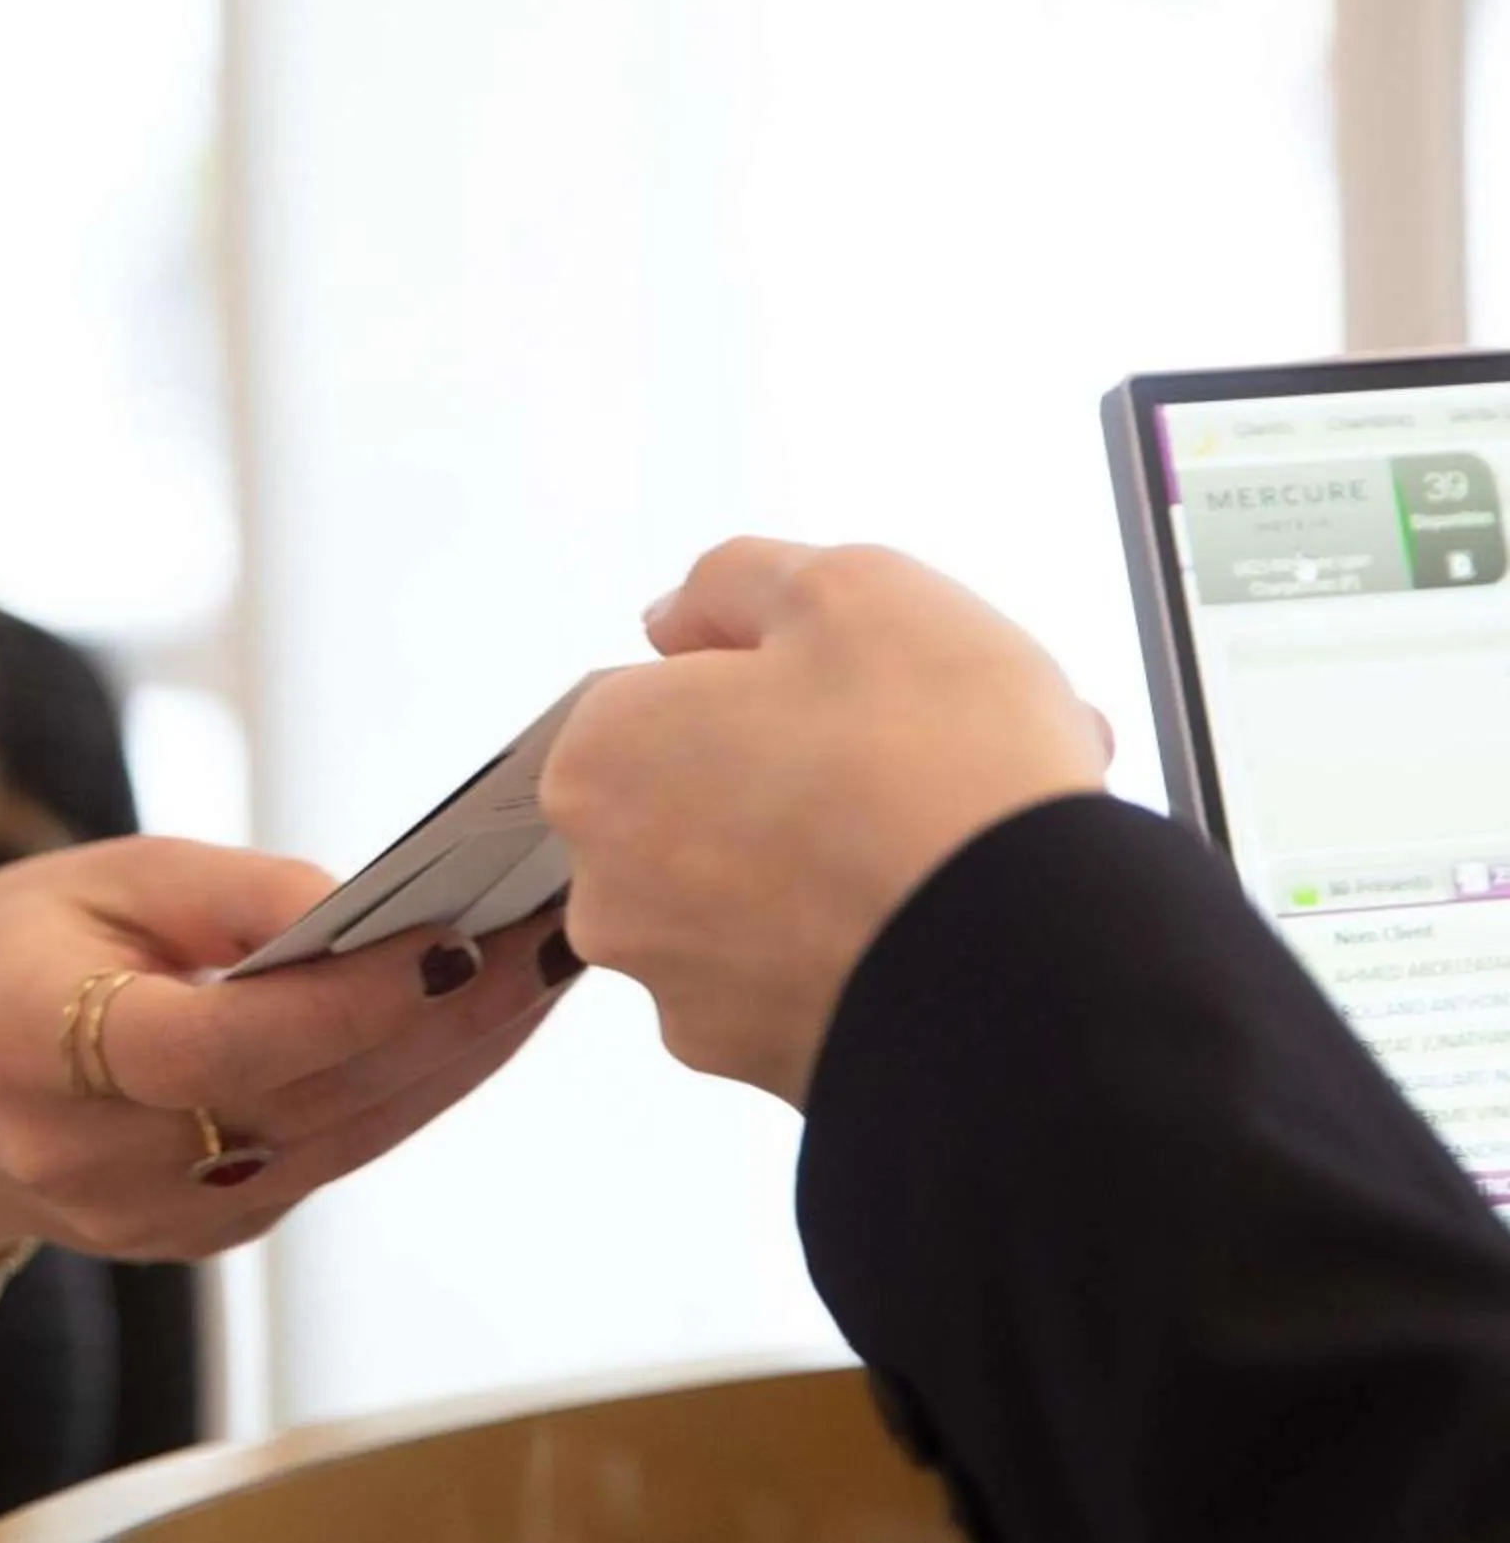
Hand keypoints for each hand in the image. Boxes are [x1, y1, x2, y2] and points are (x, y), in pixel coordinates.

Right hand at [0, 836, 576, 1263]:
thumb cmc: (14, 954)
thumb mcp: (97, 878)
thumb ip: (232, 892)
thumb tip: (369, 909)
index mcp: (31, 1045)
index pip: (215, 1046)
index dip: (342, 1004)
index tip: (456, 938)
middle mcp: (87, 1156)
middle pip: (301, 1099)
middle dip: (440, 1021)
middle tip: (548, 936)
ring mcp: (146, 1218)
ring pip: (338, 1141)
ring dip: (454, 1060)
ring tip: (543, 971)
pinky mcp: (201, 1239)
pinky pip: (330, 1160)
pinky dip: (411, 1093)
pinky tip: (477, 1026)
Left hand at [540, 538, 1111, 1106]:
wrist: (1042, 972)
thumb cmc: (937, 769)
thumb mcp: (845, 586)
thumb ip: (736, 581)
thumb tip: (679, 618)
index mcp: (599, 762)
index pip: (664, 692)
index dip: (769, 675)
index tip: (854, 685)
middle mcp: (612, 886)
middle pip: (720, 793)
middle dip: (824, 761)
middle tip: (945, 740)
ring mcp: (682, 985)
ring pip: (778, 882)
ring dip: (867, 842)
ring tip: (988, 815)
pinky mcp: (758, 1061)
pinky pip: (815, 967)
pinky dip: (879, 930)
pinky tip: (970, 898)